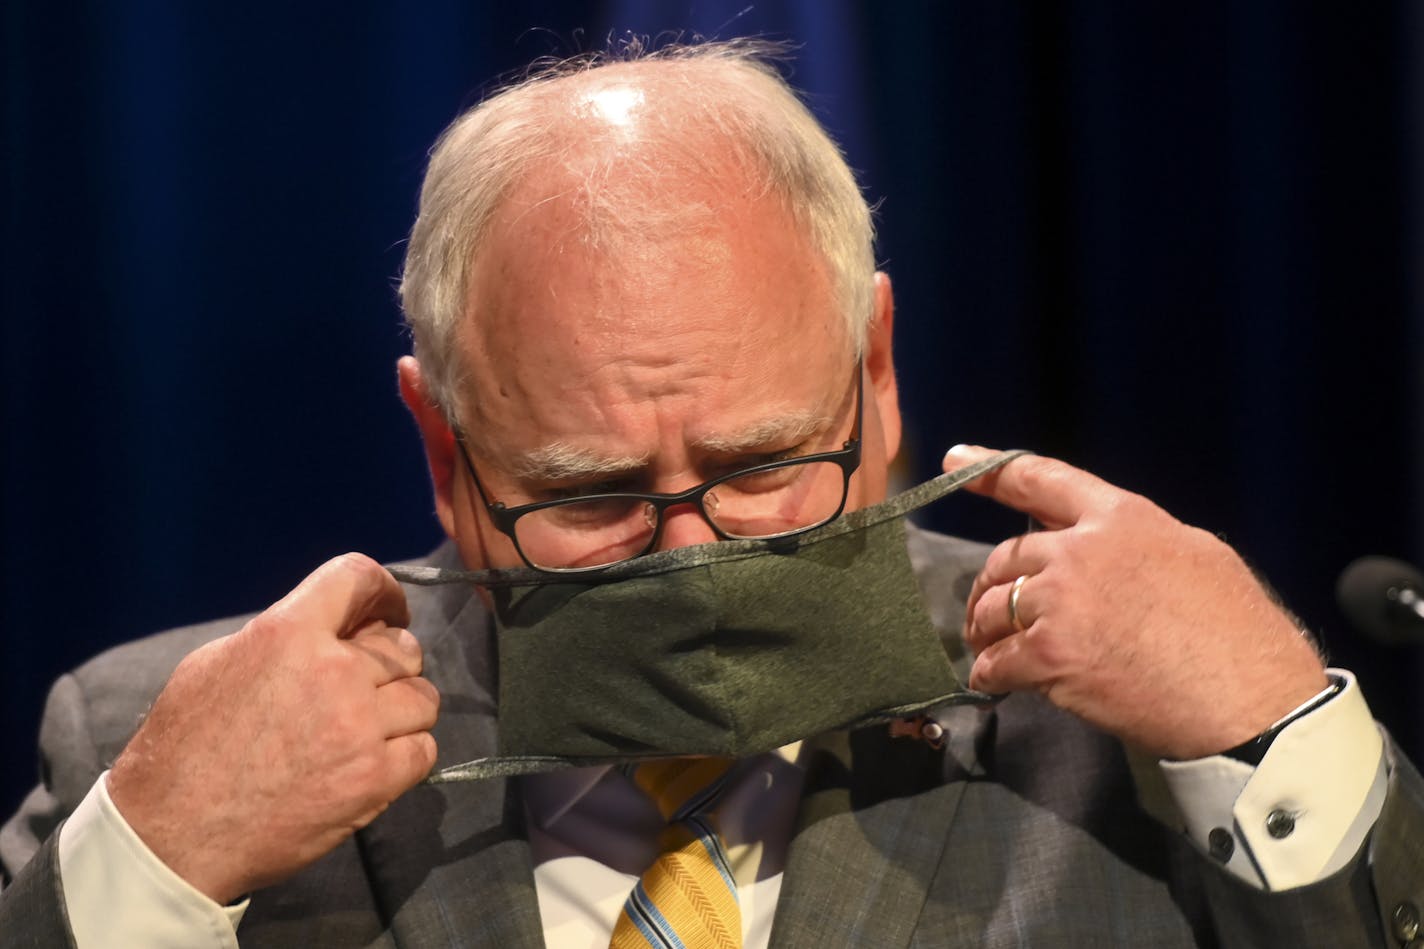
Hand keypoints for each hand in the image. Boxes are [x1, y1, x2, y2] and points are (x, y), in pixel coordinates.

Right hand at [107, 553, 438, 903]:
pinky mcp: (374, 779)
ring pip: (423, 698)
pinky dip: (406, 755)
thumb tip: (333, 631)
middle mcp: (334, 672)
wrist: (174, 835)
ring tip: (369, 729)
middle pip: (403, 647)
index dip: (382, 590)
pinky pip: (424, 750)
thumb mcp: (216, 664)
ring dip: (402, 711)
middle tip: (366, 686)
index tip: (388, 611)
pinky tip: (374, 762)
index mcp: (288, 633)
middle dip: (389, 663)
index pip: (356, 576)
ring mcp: (359, 727)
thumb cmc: (183, 748)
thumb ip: (282, 638)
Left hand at [943, 445, 1325, 759]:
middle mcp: (1081, 550)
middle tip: (985, 613)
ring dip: (984, 632)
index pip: (1042, 479)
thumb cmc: (1240, 635)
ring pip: (993, 609)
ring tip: (989, 652)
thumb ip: (1140, 544)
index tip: (954, 461)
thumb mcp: (1198, 556)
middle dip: (990, 585)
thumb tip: (1113, 552)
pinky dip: (990, 675)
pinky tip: (995, 684)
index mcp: (1122, 517)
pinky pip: (997, 661)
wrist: (1250, 703)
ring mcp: (1061, 602)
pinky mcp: (1050, 655)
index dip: (992, 470)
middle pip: (1007, 558)